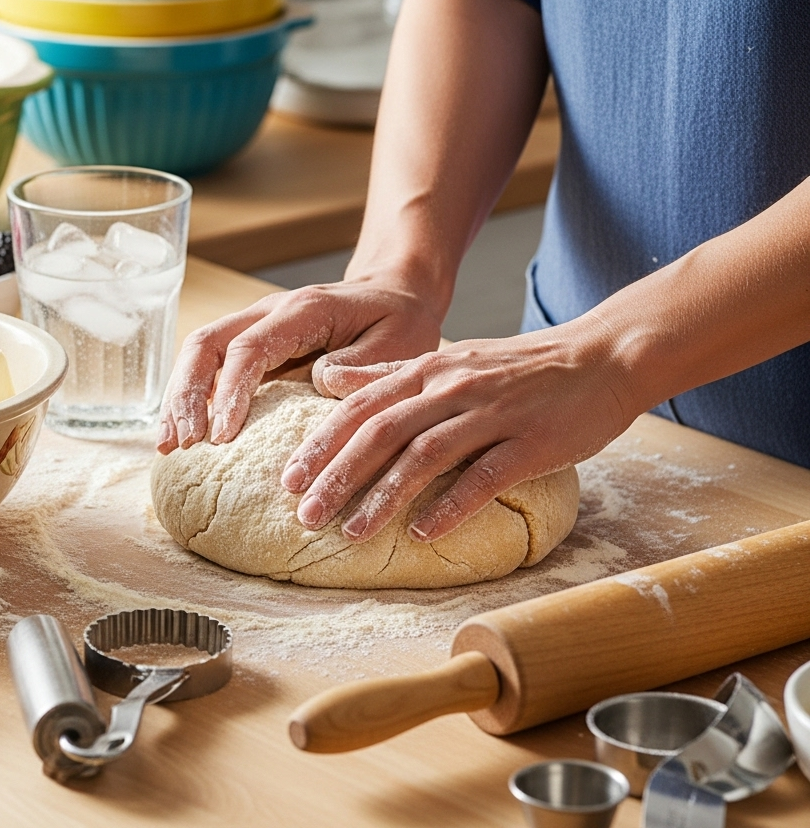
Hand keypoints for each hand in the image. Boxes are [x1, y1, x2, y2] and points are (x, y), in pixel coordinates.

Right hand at [156, 275, 445, 453]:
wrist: (395, 293)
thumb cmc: (401, 321)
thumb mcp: (400, 342)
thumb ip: (362, 365)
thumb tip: (317, 383)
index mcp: (304, 310)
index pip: (251, 347)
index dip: (230, 391)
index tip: (222, 437)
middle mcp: (269, 312)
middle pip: (207, 343)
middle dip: (187, 394)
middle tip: (182, 443)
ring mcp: (255, 326)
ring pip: (199, 352)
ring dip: (179, 398)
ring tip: (168, 446)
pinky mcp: (252, 345)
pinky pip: (210, 366)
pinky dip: (191, 399)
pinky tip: (180, 435)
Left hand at [280, 319, 638, 543]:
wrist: (604, 355)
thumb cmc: (520, 367)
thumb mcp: (449, 359)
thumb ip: (388, 373)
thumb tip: (326, 377)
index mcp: (428, 369)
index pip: (359, 406)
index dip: (320, 444)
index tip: (287, 480)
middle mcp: (452, 387)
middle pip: (381, 432)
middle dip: (337, 475)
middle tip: (304, 515)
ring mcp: (492, 413)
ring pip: (424, 454)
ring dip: (383, 497)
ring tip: (350, 533)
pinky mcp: (531, 441)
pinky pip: (484, 475)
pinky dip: (450, 505)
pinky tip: (422, 534)